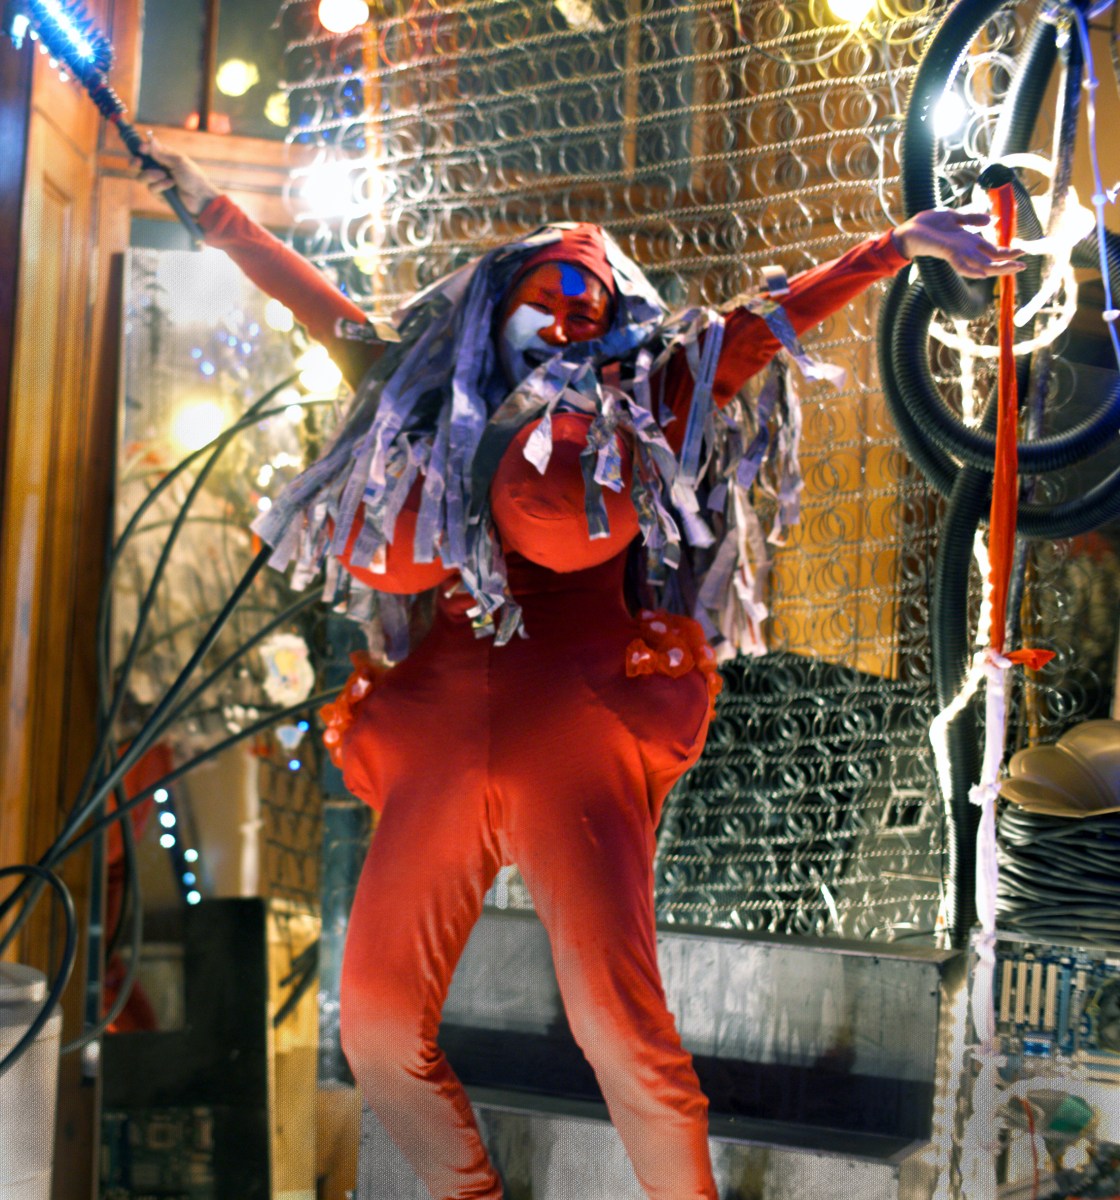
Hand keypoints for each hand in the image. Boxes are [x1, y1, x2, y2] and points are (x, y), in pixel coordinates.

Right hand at [134, 134, 219, 217]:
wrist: (201, 198)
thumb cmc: (193, 178)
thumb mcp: (178, 161)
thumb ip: (162, 153)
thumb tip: (150, 140)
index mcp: (165, 157)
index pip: (148, 150)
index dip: (143, 149)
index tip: (141, 148)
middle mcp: (160, 169)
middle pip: (140, 164)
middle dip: (136, 162)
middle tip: (137, 162)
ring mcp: (159, 182)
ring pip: (142, 177)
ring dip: (151, 175)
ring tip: (164, 176)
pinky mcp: (160, 195)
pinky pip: (151, 188)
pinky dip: (160, 186)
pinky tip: (171, 185)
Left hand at [891, 210, 1024, 278]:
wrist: (909, 230)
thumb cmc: (928, 225)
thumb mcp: (955, 217)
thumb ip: (971, 219)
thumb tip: (990, 221)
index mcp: (968, 242)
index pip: (992, 250)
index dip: (1007, 252)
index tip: (1023, 251)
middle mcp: (965, 250)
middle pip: (990, 260)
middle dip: (1007, 263)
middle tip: (1024, 265)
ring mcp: (957, 253)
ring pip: (981, 265)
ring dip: (997, 267)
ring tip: (1014, 268)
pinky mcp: (947, 252)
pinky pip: (961, 264)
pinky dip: (973, 269)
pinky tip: (984, 274)